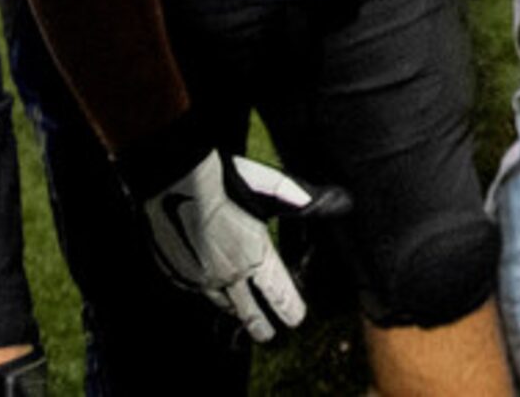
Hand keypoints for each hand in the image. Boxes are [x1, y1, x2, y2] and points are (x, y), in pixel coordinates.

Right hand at [135, 149, 347, 344]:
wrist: (176, 183)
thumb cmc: (228, 183)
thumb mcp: (275, 189)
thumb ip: (307, 201)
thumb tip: (345, 202)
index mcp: (256, 257)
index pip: (279, 293)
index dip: (289, 308)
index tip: (296, 320)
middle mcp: (228, 274)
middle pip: (248, 310)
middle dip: (260, 324)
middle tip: (267, 335)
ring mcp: (198, 277)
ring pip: (219, 301)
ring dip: (232, 310)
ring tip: (238, 314)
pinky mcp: (175, 271)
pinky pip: (193, 288)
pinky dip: (205, 291)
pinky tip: (207, 288)